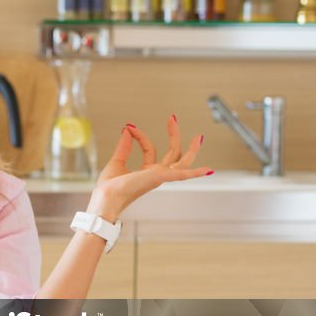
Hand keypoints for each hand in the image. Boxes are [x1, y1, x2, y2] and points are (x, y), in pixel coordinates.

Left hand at [88, 115, 212, 220]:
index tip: (130, 128)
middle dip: (174, 135)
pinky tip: (208, 170)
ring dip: (192, 149)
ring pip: (182, 162)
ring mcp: (160, 176)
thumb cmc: (109, 188)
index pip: (150, 149)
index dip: (141, 136)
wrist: (106, 197)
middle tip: (173, 118)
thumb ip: (124, 146)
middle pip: (173, 154)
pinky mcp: (160, 177)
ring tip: (199, 137)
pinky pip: (182, 174)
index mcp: (147, 172)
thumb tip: (127, 129)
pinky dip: (195, 172)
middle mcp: (156, 175)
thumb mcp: (117, 161)